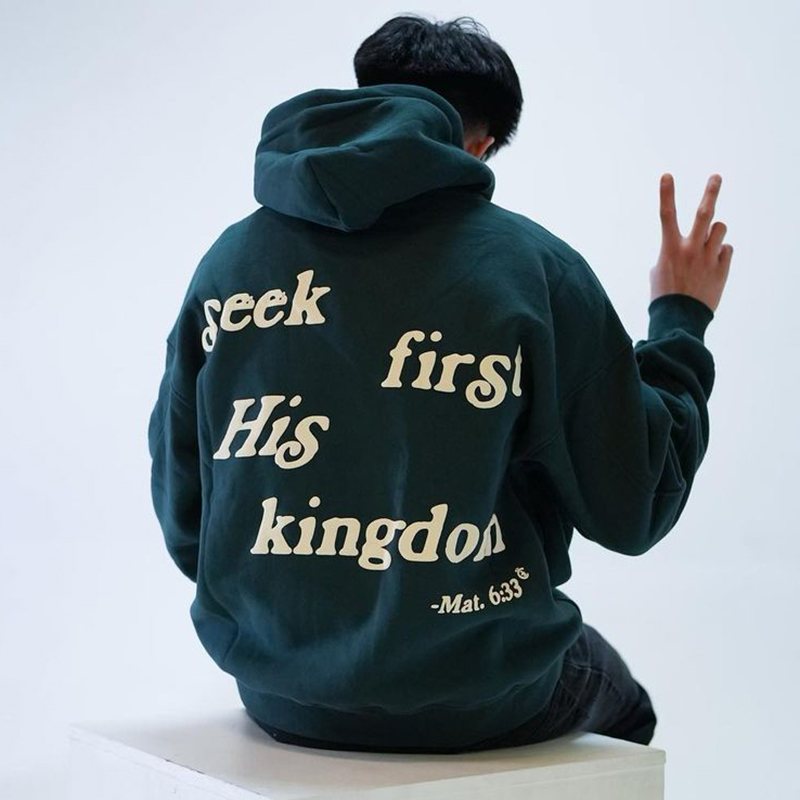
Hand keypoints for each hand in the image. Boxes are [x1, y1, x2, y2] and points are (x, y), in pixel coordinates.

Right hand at [650, 173, 732, 312]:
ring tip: (708, 245)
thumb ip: (672, 252)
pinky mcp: (722, 268)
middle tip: (716, 177)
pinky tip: (711, 267)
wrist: (680, 319)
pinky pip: (726, 249)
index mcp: (670, 249)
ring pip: (720, 228)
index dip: (666, 193)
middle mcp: (691, 249)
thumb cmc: (664, 295)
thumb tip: (685, 245)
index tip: (666, 175)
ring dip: (714, 232)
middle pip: (704, 214)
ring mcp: (708, 258)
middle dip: (710, 192)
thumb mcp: (659, 271)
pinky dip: (720, 253)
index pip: (666, 215)